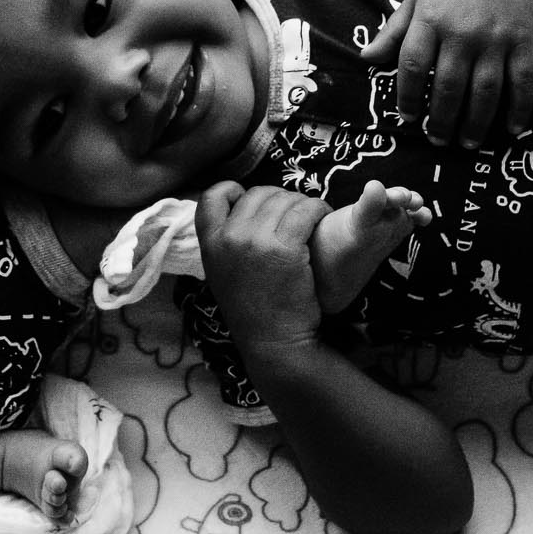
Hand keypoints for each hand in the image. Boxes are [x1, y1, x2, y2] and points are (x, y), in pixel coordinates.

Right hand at [195, 181, 327, 356]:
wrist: (273, 342)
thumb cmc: (253, 310)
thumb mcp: (222, 274)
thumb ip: (224, 242)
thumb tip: (238, 207)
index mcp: (209, 244)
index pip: (212, 195)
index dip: (233, 190)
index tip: (250, 201)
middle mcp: (228, 238)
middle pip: (258, 193)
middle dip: (280, 199)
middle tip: (295, 214)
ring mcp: (256, 242)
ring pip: (285, 199)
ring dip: (303, 203)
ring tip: (312, 217)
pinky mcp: (286, 248)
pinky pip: (306, 210)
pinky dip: (318, 209)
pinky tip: (322, 218)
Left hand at [362, 0, 532, 147]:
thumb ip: (394, 30)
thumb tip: (366, 59)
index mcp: (430, 18)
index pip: (413, 66)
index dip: (408, 97)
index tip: (408, 119)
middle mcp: (462, 31)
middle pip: (448, 87)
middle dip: (441, 120)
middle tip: (437, 141)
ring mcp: (495, 37)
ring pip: (484, 92)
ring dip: (475, 123)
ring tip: (466, 144)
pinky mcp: (522, 40)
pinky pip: (521, 81)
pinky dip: (518, 108)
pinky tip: (510, 130)